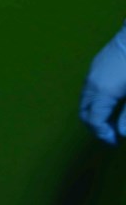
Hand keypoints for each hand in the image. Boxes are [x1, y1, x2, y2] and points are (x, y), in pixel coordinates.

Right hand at [79, 22, 125, 144]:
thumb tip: (121, 133)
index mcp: (102, 93)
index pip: (93, 121)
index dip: (103, 134)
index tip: (114, 141)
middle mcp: (91, 84)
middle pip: (84, 112)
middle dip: (94, 126)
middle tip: (109, 133)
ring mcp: (93, 72)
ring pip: (85, 100)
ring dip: (95, 112)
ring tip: (110, 118)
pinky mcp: (98, 63)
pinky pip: (90, 88)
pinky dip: (96, 100)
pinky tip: (112, 99)